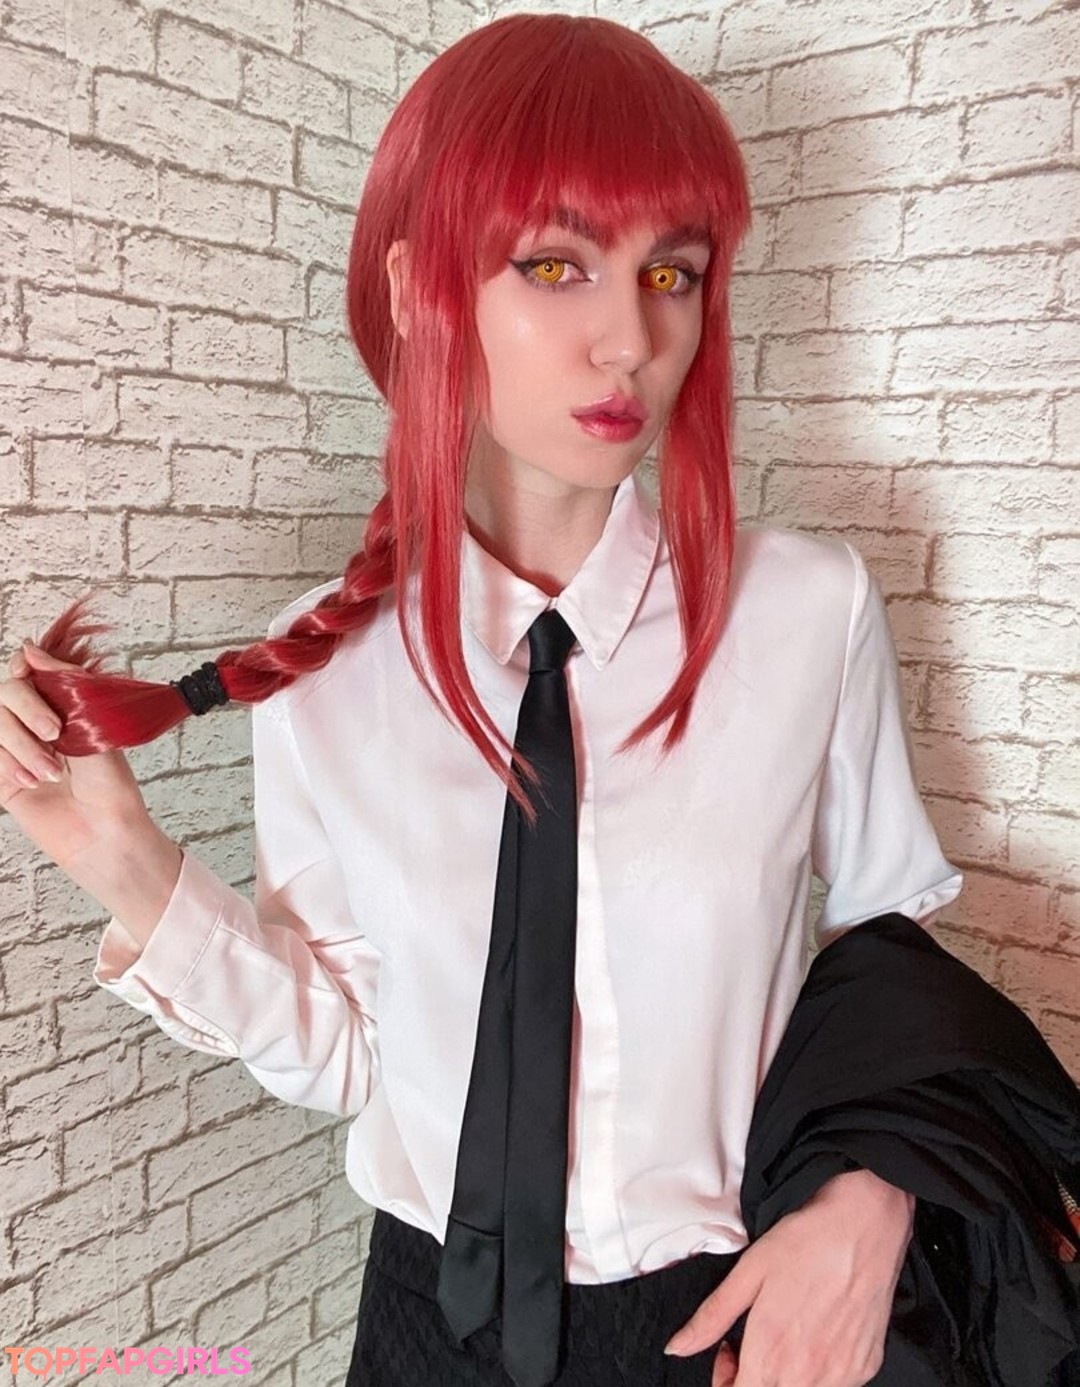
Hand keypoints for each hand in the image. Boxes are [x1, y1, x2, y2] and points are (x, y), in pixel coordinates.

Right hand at [0, 641, 158, 879]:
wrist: (104, 832)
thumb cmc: (110, 782)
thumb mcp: (95, 723)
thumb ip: (63, 682)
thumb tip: (28, 648)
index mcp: (61, 705)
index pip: (24, 670)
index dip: (22, 670)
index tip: (29, 676)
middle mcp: (35, 723)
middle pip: (4, 694)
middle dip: (27, 710)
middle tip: (55, 734)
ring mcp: (15, 750)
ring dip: (21, 747)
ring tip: (51, 773)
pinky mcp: (1, 778)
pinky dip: (7, 766)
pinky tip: (32, 783)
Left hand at [665, 1168, 913, 1385]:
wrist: (866, 1223)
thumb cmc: (806, 1241)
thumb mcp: (748, 1272)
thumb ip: (711, 1318)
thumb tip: (676, 1348)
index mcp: (773, 1353)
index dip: (726, 1379)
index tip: (728, 1348)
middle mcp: (810, 1374)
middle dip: (753, 1374)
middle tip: (755, 1334)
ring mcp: (842, 1375)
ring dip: (786, 1374)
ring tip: (788, 1330)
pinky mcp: (866, 1367)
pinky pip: (834, 1384)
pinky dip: (818, 1369)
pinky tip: (818, 1330)